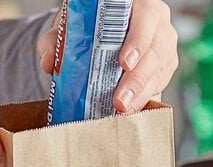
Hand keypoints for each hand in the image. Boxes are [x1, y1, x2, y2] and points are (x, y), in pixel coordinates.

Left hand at [37, 0, 177, 113]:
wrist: (104, 31)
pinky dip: (143, 98)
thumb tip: (48, 61)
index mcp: (139, 4)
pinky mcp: (165, 65)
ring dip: (140, 94)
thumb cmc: (91, 25)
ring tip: (122, 110)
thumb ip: (57, 38)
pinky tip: (129, 110)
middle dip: (136, 79)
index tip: (124, 63)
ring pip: (158, 70)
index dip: (137, 42)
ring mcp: (164, 45)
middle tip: (120, 101)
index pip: (145, 20)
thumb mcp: (74, 25)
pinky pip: (158, 83)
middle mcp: (157, 23)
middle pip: (154, 51)